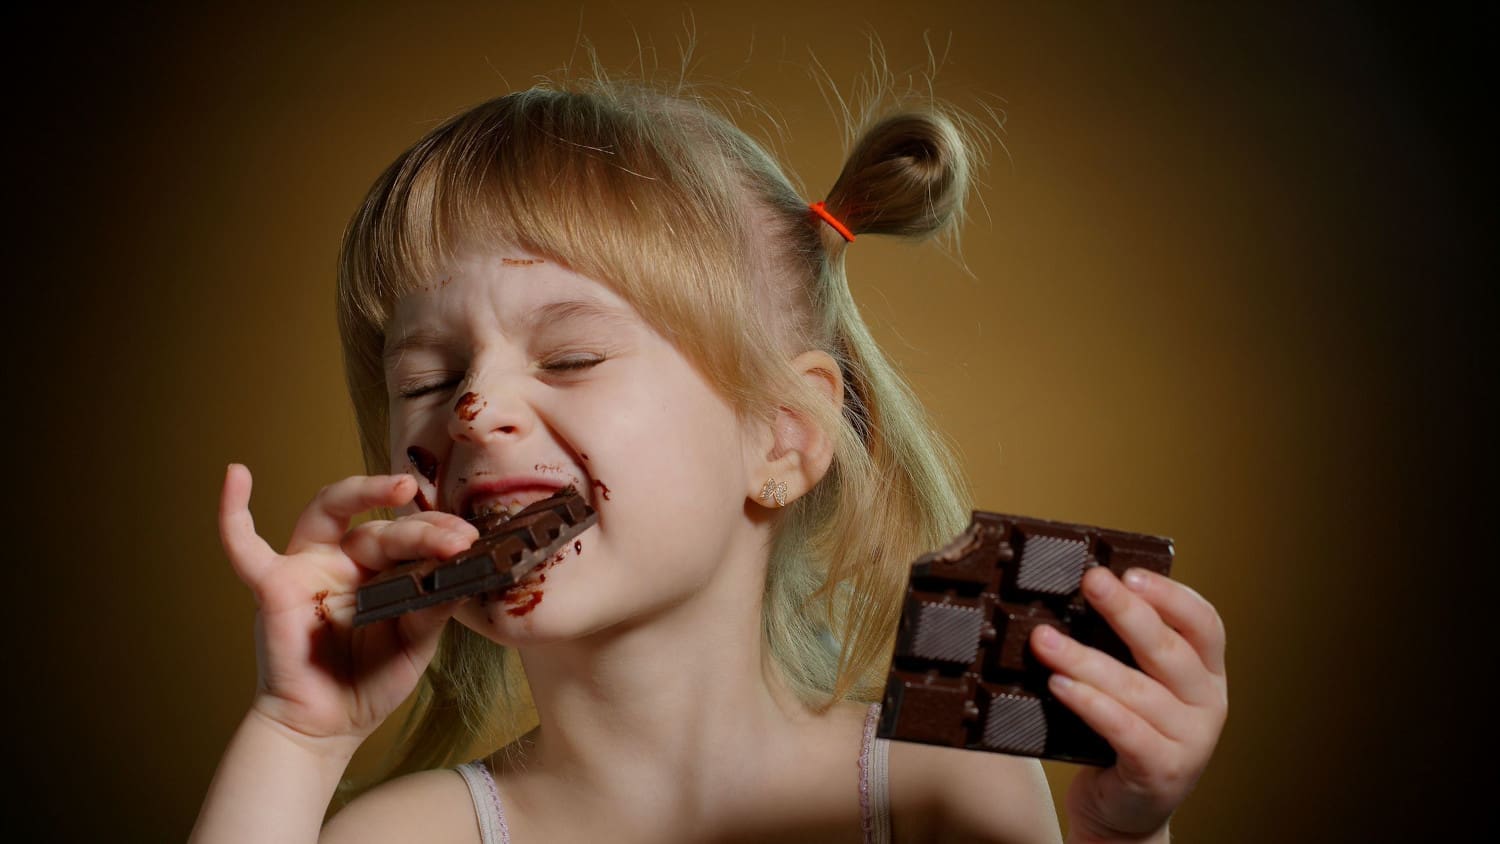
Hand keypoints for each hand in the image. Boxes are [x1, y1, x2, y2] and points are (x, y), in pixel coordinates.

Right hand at [217, 464, 478, 747]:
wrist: (327, 728)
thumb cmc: (369, 682)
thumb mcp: (415, 643)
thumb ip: (433, 607)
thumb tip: (463, 573)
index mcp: (381, 569)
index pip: (411, 538)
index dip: (439, 536)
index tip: (471, 543)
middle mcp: (344, 559)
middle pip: (381, 527)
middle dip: (421, 530)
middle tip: (457, 538)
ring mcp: (308, 567)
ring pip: (331, 510)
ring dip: (364, 492)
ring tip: (402, 486)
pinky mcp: (272, 586)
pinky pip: (243, 546)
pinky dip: (233, 512)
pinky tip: (236, 476)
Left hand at [1028, 567, 1227, 841]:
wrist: (1126, 813)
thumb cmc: (1126, 735)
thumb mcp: (1138, 687)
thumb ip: (1123, 649)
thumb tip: (1077, 594)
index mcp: (1206, 674)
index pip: (1205, 623)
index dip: (1171, 595)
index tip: (1131, 572)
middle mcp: (1208, 704)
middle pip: (1168, 649)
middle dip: (1125, 612)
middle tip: (1090, 582)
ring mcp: (1189, 741)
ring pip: (1137, 691)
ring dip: (1086, 660)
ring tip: (1046, 640)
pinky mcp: (1160, 772)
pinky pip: (1124, 731)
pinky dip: (1090, 705)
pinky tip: (1059, 685)